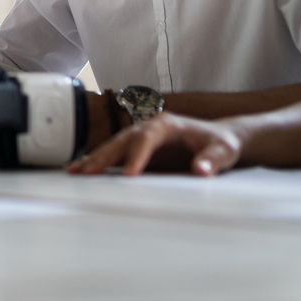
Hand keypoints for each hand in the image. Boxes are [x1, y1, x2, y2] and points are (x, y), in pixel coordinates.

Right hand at [68, 112, 243, 176]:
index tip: (129, 175)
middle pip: (123, 140)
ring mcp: (142, 138)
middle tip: (88, 172)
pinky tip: (84, 171)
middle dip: (105, 155)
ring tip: (75, 172)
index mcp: (168, 124)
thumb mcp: (224, 151)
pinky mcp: (140, 151)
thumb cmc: (222, 145)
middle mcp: (150, 128)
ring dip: (96, 159)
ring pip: (114, 146)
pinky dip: (100, 162)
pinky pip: (116, 155)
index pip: (147, 137)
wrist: (219, 140)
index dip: (137, 156)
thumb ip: (213, 160)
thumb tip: (201, 170)